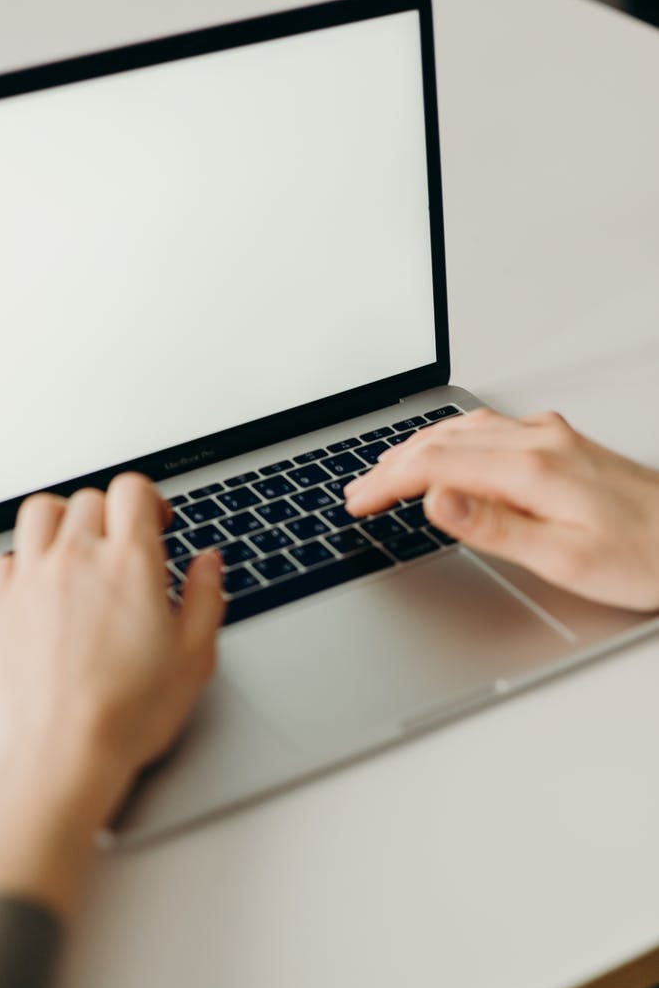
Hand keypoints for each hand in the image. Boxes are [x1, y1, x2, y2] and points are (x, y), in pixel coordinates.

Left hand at [0, 473, 223, 823]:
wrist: (63, 755)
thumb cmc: (128, 714)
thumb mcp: (194, 657)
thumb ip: (205, 598)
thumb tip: (208, 564)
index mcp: (129, 563)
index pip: (132, 489)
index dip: (148, 499)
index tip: (155, 522)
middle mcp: (77, 559)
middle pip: (88, 499)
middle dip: (110, 514)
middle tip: (122, 545)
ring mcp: (32, 580)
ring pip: (40, 513)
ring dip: (62, 520)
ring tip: (77, 547)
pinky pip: (5, 559)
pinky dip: (23, 561)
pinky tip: (41, 585)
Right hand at [344, 408, 658, 611]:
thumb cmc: (646, 556)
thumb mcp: (566, 560)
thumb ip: (495, 527)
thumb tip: (436, 501)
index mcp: (533, 469)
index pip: (436, 465)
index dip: (388, 483)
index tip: (358, 502)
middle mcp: (540, 441)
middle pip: (443, 440)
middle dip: (391, 464)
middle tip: (358, 491)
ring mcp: (552, 437)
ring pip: (464, 427)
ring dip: (418, 446)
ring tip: (386, 470)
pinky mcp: (563, 443)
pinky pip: (489, 428)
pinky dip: (451, 438)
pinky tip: (448, 449)